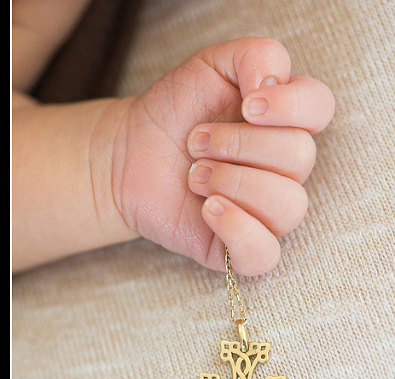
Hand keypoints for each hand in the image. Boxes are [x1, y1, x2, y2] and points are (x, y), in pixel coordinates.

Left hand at [111, 37, 333, 274]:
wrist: (127, 154)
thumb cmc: (174, 112)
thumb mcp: (211, 65)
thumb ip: (256, 55)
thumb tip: (275, 84)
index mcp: (284, 123)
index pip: (319, 110)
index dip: (290, 107)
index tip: (247, 104)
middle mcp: (283, 169)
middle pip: (300, 157)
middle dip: (238, 144)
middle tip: (194, 143)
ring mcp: (263, 211)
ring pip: (289, 206)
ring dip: (234, 182)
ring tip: (194, 175)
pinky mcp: (236, 247)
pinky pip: (264, 254)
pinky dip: (239, 230)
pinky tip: (208, 209)